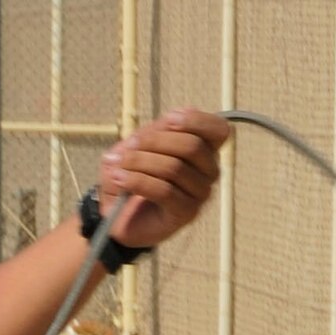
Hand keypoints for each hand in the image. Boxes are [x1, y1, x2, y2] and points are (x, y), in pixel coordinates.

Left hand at [97, 109, 231, 249]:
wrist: (117, 212)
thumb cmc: (132, 174)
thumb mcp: (138, 143)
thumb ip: (155, 131)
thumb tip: (169, 121)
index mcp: (203, 150)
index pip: (219, 130)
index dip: (196, 120)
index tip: (168, 120)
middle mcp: (208, 172)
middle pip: (192, 146)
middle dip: (154, 141)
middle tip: (130, 146)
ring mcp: (200, 195)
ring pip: (174, 168)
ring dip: (139, 162)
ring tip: (119, 166)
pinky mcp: (186, 213)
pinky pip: (164, 191)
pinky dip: (136, 181)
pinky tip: (120, 179)